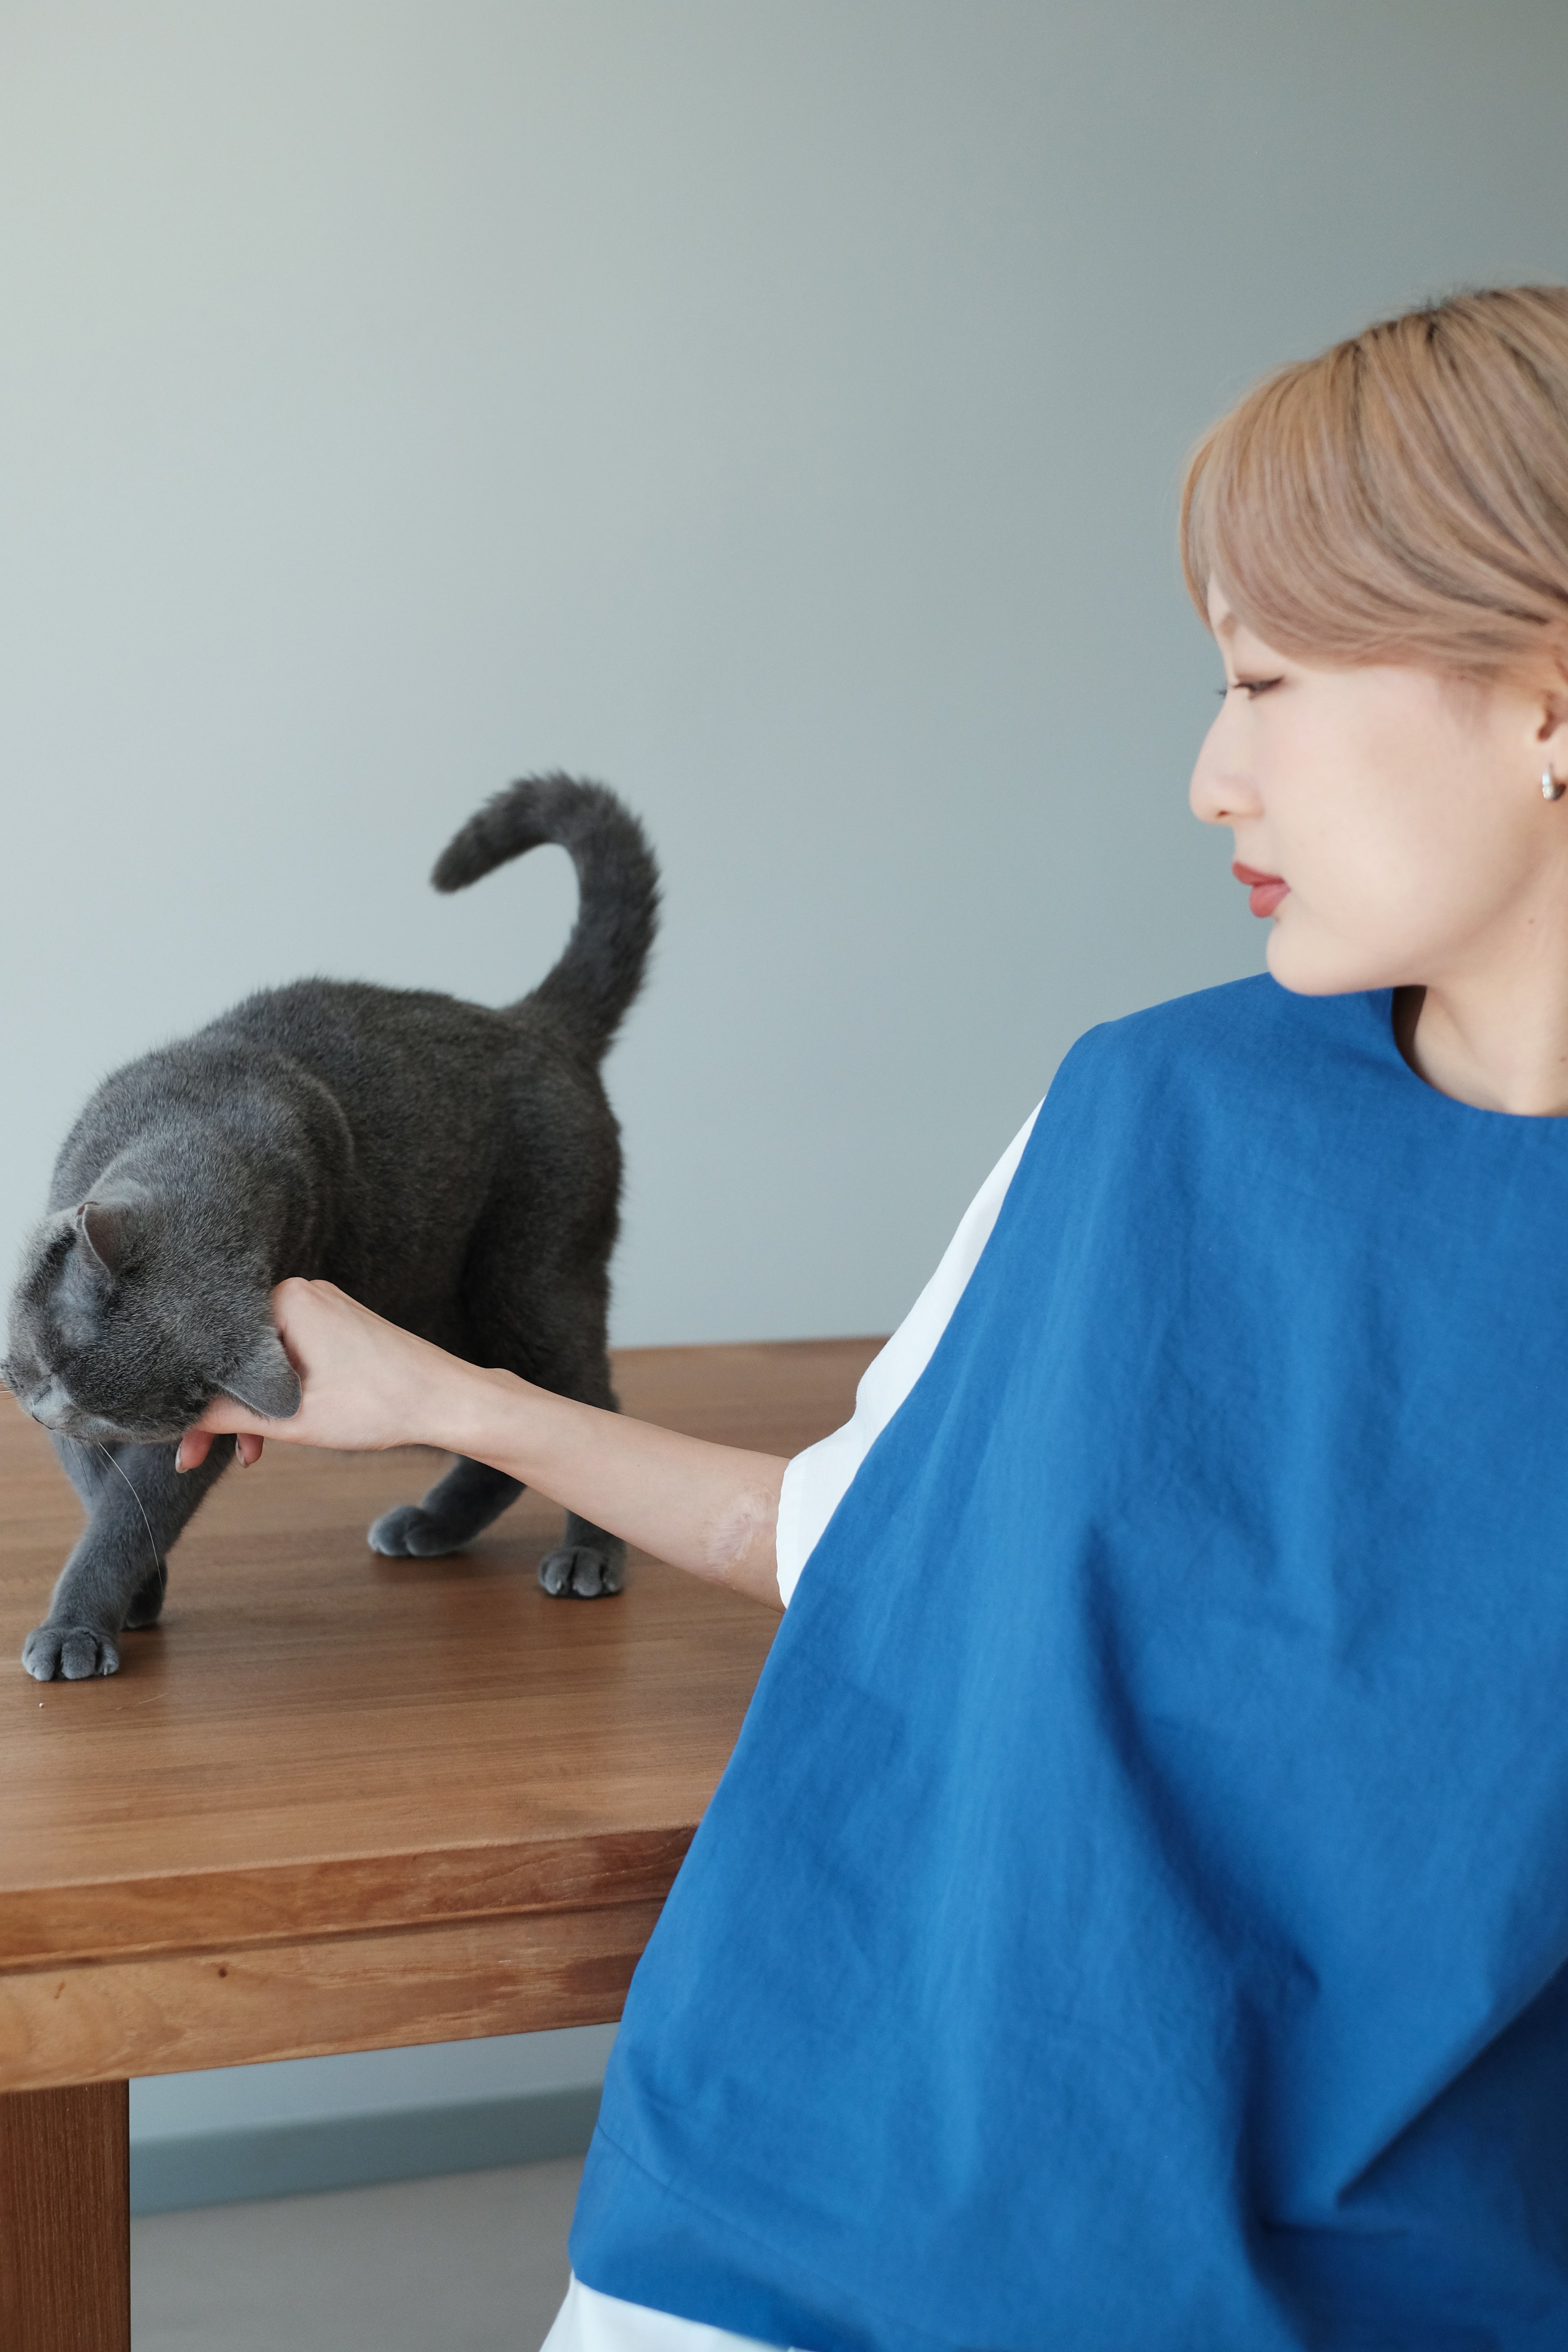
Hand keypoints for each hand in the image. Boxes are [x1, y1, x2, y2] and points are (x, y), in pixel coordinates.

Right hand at [176, 1279, 478, 1472]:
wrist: (448, 1400)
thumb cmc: (379, 1403)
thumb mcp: (292, 1417)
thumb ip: (226, 1415)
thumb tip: (175, 1415)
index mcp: (285, 1300)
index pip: (216, 1350)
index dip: (192, 1400)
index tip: (179, 1442)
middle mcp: (301, 1293)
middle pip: (236, 1357)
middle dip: (219, 1410)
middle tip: (195, 1458)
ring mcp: (320, 1308)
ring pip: (262, 1362)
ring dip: (251, 1408)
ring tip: (248, 1455)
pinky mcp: (335, 1326)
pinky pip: (287, 1358)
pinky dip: (278, 1395)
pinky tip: (272, 1433)